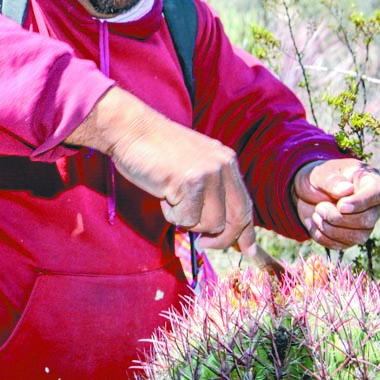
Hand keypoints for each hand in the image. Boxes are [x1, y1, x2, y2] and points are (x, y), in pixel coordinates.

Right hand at [112, 119, 252, 249]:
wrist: (130, 130)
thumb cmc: (155, 151)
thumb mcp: (193, 165)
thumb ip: (211, 188)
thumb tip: (222, 226)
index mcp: (226, 161)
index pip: (245, 204)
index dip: (246, 231)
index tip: (248, 250)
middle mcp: (222, 166)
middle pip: (236, 219)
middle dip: (221, 239)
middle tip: (204, 245)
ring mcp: (207, 174)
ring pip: (211, 223)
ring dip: (188, 221)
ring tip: (171, 199)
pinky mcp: (189, 183)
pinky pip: (186, 219)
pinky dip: (171, 214)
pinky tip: (163, 194)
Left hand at [293, 159, 379, 248]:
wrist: (305, 193)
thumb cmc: (318, 178)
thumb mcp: (320, 173)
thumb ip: (332, 180)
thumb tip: (347, 190)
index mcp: (369, 182)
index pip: (377, 194)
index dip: (360, 203)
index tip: (341, 205)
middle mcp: (372, 205)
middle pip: (367, 220)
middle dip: (339, 218)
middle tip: (319, 207)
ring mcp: (364, 223)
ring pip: (357, 237)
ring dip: (331, 229)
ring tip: (316, 214)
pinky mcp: (350, 237)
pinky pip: (342, 245)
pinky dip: (323, 237)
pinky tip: (313, 223)